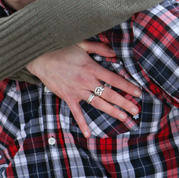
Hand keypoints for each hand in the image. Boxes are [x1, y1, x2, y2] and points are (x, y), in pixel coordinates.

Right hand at [27, 41, 141, 138]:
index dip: (127, 86)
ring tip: (124, 117)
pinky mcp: (68, 97)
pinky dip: (82, 124)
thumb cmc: (61, 48)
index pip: (114, 79)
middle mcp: (86, 81)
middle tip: (136, 110)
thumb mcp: (81, 43)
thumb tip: (115, 54)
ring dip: (111, 111)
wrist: (40, 57)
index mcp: (91, 67)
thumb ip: (99, 48)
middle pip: (109, 94)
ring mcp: (77, 90)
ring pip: (98, 103)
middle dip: (124, 102)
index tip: (138, 92)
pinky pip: (76, 113)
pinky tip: (88, 134)